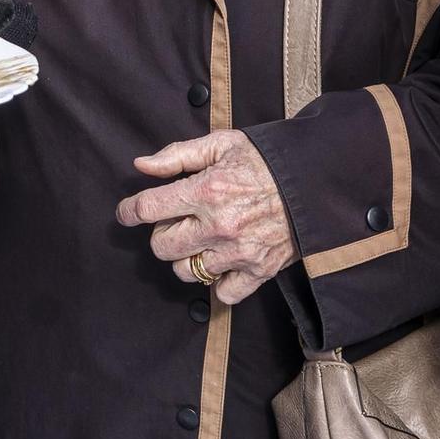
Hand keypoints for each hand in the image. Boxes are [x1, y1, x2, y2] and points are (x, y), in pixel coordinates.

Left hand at [115, 130, 297, 306]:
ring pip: (186, 272)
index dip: (129, 211)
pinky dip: (217, 282)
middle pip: (161, 246)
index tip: (125, 213)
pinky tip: (220, 262)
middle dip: (161, 233)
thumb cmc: (264, 160)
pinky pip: (222, 293)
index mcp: (205, 191)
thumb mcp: (221, 145)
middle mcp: (217, 226)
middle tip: (175, 222)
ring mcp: (238, 252)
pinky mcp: (258, 271)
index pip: (148, 208)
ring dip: (185, 257)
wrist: (314, 183)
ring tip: (198, 241)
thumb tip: (141, 166)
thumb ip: (177, 156)